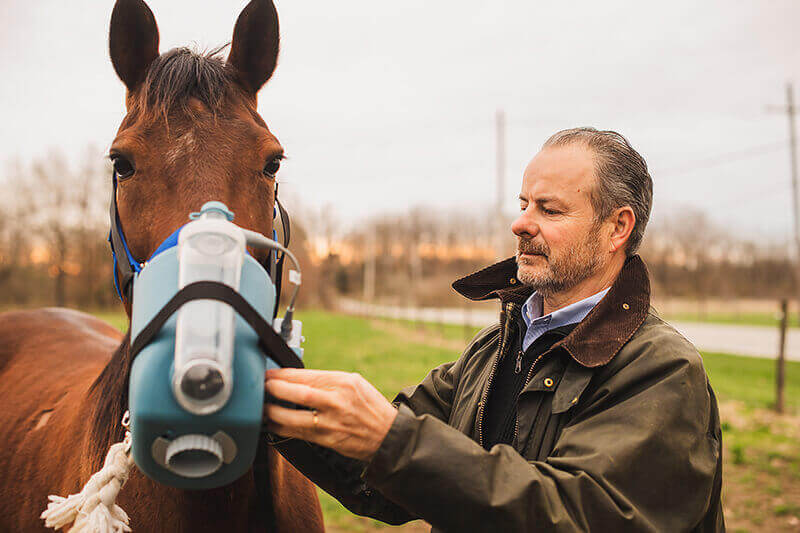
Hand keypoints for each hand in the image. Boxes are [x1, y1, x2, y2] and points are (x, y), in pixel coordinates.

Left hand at [264, 369, 397, 461]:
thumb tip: (296, 377)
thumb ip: (327, 380)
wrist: (388, 435)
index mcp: (343, 382)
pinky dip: (281, 428)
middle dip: (274, 389)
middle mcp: (336, 400)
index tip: (269, 374)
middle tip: (262, 387)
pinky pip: (297, 433)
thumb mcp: (354, 383)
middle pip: (296, 393)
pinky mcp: (327, 439)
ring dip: (272, 412)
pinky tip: (273, 423)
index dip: (282, 374)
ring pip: (292, 417)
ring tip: (263, 407)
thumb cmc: (370, 407)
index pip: (305, 374)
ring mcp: (331, 421)